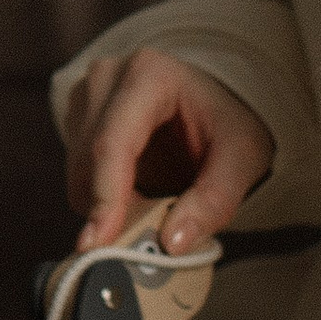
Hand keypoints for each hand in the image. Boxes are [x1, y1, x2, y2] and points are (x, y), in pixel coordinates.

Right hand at [64, 50, 274, 251]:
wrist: (215, 103)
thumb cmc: (229, 123)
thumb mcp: (242, 158)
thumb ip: (214, 200)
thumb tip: (171, 243)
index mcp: (149, 75)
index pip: (113, 142)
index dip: (106, 196)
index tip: (101, 242)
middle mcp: (107, 78)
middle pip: (89, 161)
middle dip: (112, 209)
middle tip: (148, 240)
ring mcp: (87, 95)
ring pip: (78, 172)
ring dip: (108, 204)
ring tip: (154, 206)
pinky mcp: (77, 117)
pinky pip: (78, 172)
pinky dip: (103, 195)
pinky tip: (138, 192)